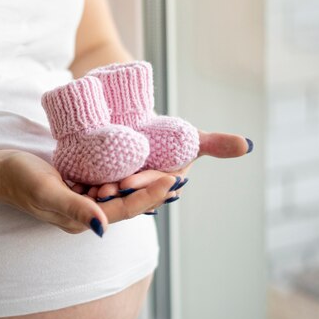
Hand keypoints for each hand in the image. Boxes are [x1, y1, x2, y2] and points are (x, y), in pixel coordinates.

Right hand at [0, 150, 179, 236]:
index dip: (149, 196)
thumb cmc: (20, 180)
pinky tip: (135, 164)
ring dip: (139, 183)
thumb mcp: (47, 191)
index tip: (171, 180)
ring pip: (118, 195)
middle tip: (178, 174)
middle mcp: (85, 214)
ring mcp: (81, 202)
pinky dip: (122, 176)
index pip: (124, 210)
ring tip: (164, 168)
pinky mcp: (77, 189)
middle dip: (151, 191)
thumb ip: (74, 208)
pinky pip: (105, 185)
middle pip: (126, 204)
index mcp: (81, 220)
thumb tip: (103, 226)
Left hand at [72, 130, 252, 205]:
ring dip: (100, 195)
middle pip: (129, 193)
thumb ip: (213, 143)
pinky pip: (91, 188)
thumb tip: (247, 145)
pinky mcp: (98, 182)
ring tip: (88, 189)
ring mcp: (119, 187)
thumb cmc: (164, 135)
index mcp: (160, 184)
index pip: (152, 187)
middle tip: (105, 188)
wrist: (130, 123)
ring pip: (110, 193)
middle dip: (118, 193)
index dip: (143, 185)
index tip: (129, 181)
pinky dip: (83, 188)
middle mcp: (139, 189)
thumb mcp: (187, 138)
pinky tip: (71, 186)